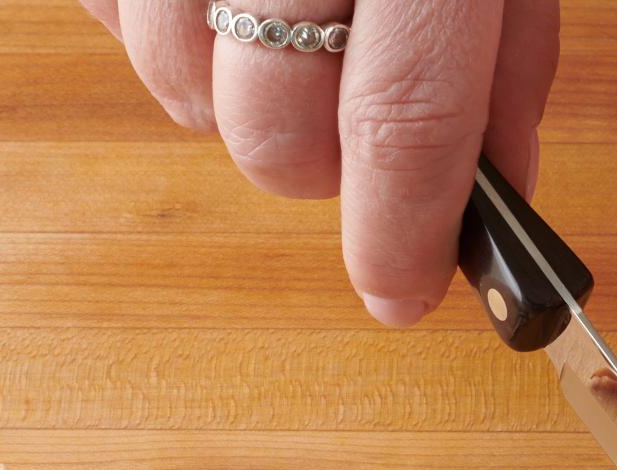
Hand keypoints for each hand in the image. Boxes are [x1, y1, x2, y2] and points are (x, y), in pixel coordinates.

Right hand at [80, 0, 558, 324]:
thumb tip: (490, 196)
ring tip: (281, 34)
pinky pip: (111, 16)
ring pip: (178, 86)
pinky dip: (167, 29)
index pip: (403, 120)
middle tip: (348, 121)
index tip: (403, 294)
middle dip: (317, 167)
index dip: (401, 230)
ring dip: (233, 94)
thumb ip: (506, 64)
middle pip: (274, 133)